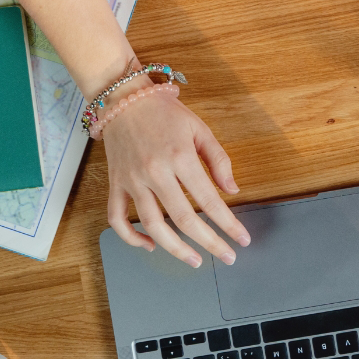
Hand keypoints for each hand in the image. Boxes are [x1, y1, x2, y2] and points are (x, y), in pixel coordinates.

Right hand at [102, 91, 248, 267]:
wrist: (122, 98)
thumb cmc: (164, 112)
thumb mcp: (199, 129)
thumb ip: (218, 160)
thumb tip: (232, 190)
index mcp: (180, 157)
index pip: (209, 201)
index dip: (228, 224)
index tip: (242, 239)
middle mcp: (155, 172)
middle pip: (185, 219)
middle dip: (210, 243)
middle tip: (227, 258)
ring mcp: (133, 180)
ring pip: (152, 225)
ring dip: (175, 249)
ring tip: (195, 260)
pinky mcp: (116, 184)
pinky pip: (117, 219)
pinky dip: (131, 238)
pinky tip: (151, 245)